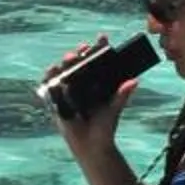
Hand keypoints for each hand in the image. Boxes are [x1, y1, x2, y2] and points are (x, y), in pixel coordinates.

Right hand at [46, 37, 131, 157]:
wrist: (91, 147)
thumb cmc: (105, 128)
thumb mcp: (113, 110)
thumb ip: (121, 96)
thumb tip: (134, 81)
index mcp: (97, 83)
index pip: (98, 61)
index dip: (99, 47)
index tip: (102, 37)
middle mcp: (82, 84)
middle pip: (79, 63)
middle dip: (80, 54)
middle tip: (83, 48)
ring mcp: (68, 91)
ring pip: (64, 72)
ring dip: (65, 64)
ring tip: (69, 58)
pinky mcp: (57, 101)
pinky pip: (50, 87)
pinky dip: (50, 78)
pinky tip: (51, 71)